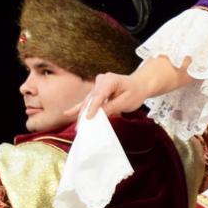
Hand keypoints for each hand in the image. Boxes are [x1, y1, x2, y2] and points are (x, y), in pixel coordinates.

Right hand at [70, 55, 188, 119]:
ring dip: (82, 114)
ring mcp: (97, 84)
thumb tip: (99, 115)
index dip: (93, 108)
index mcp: (110, 80)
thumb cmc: (135, 92)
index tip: (88, 118)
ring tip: (77, 126)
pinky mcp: (97, 90)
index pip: (99, 96)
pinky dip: (79, 108)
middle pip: (91, 99)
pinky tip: (68, 113)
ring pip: (88, 101)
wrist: (140, 85)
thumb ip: (112, 107)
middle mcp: (101, 80)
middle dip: (85, 113)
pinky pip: (88, 100)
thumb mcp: (126, 101)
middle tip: (80, 127)